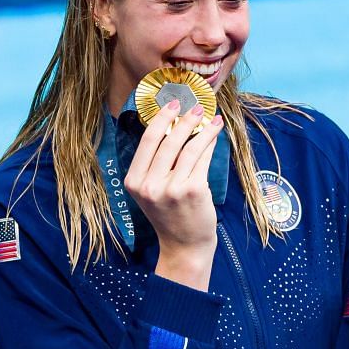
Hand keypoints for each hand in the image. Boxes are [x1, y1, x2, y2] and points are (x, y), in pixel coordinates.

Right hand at [127, 100, 223, 289]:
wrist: (184, 244)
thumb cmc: (170, 214)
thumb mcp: (151, 191)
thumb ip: (155, 164)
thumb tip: (173, 124)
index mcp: (133, 182)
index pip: (147, 142)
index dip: (161, 119)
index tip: (173, 104)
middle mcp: (149, 185)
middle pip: (168, 141)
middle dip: (185, 119)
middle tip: (196, 107)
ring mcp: (171, 188)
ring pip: (189, 148)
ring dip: (203, 129)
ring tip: (213, 119)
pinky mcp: (193, 190)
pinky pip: (202, 159)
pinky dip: (210, 144)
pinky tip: (215, 136)